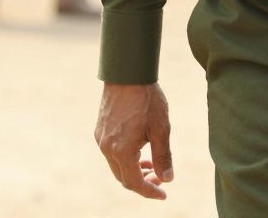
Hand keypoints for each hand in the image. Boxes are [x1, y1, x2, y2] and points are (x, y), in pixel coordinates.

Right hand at [95, 82, 172, 199]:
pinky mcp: (100, 130)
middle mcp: (107, 148)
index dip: (150, 191)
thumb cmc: (147, 99)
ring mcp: (101, 139)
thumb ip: (163, 156)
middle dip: (142, 181)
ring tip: (150, 163)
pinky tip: (138, 147)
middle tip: (159, 177)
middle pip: (123, 178)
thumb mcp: (161, 128)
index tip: (163, 194)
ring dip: (133, 169)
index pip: (134, 183)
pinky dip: (125, 157)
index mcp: (122, 151)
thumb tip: (168, 178)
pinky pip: (111, 152)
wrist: (127, 73)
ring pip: (116, 165)